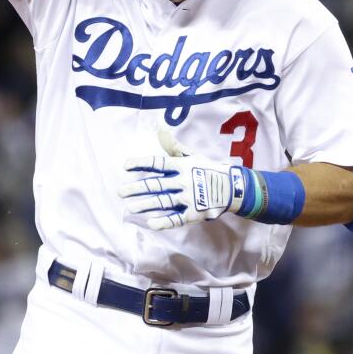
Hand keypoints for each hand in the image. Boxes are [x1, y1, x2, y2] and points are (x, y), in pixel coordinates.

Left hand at [119, 128, 246, 229]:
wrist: (232, 188)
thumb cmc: (209, 170)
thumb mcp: (192, 156)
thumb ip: (174, 146)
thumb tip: (160, 130)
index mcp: (182, 166)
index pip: (157, 164)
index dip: (141, 164)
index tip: (125, 166)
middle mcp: (183, 181)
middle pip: (156, 185)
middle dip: (136, 188)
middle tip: (120, 192)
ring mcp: (188, 198)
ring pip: (163, 201)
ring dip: (145, 204)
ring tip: (129, 207)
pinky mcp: (193, 213)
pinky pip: (176, 218)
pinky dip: (164, 221)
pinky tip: (150, 223)